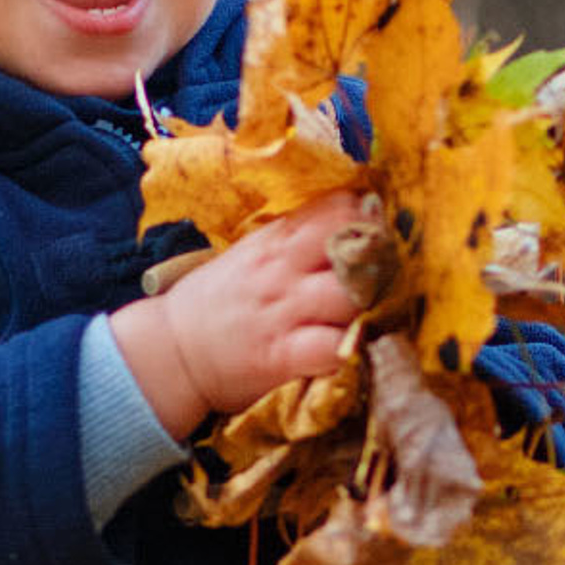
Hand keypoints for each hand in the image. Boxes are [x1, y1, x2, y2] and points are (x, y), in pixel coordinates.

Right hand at [112, 191, 368, 435]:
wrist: (172, 351)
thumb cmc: (220, 302)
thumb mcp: (253, 254)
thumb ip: (296, 238)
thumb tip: (355, 217)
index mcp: (276, 240)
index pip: (337, 209)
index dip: (369, 220)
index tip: (381, 234)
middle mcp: (283, 270)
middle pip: (355, 249)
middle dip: (383, 264)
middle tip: (392, 280)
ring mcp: (283, 312)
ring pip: (351, 296)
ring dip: (374, 307)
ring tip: (378, 316)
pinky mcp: (281, 355)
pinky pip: (332, 348)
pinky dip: (352, 350)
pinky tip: (358, 351)